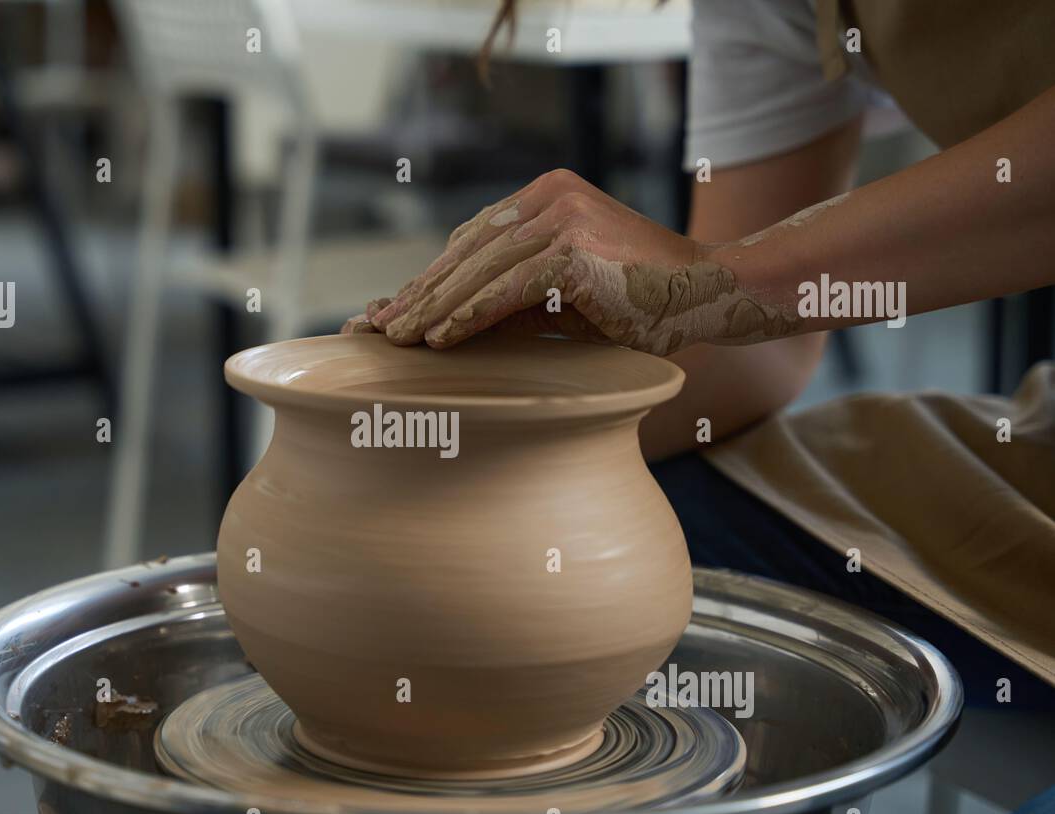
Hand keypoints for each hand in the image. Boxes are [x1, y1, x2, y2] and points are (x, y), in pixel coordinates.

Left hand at [341, 169, 792, 353]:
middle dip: (418, 292)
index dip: (431, 276)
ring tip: (397, 339)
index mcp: (548, 196)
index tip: (395, 309)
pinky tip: (439, 339)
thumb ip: (518, 294)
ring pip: (478, 269)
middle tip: (375, 327)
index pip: (473, 239)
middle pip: (466, 250)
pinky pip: (506, 289)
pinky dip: (469, 315)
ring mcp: (562, 218)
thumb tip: (452, 325)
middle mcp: (550, 197)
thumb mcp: (569, 292)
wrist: (714, 292)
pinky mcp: (572, 249)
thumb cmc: (646, 302)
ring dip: (432, 307)